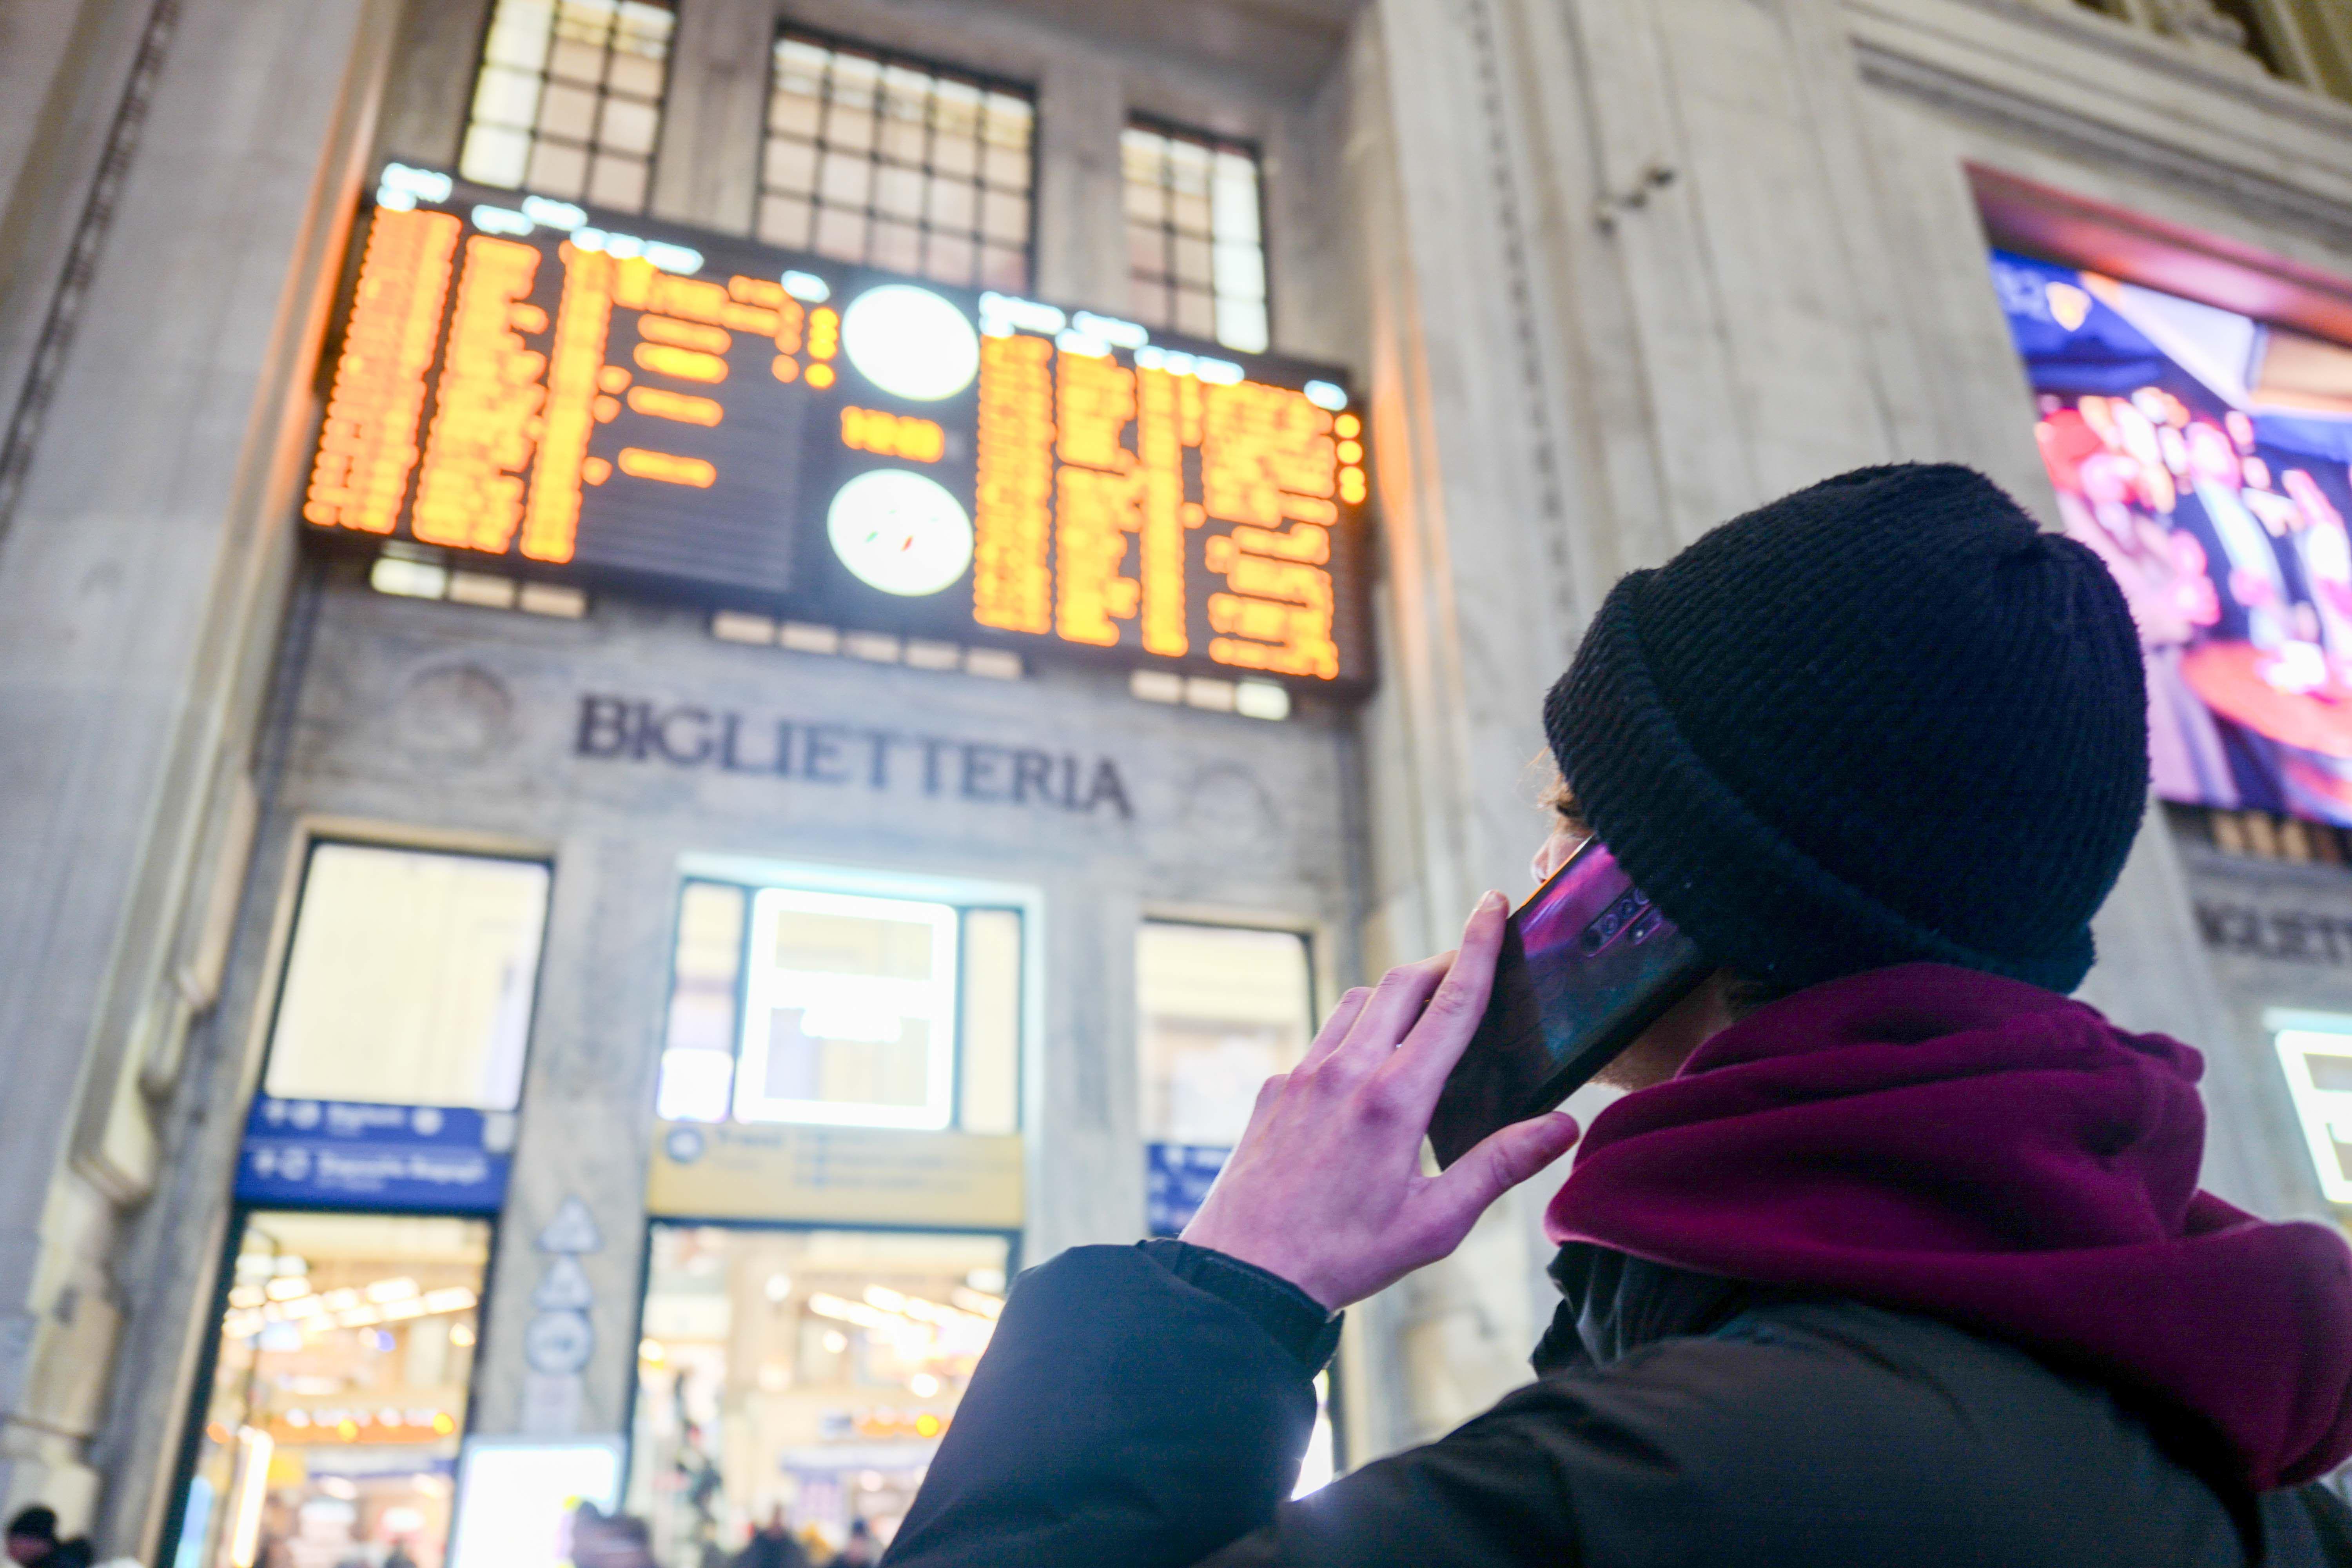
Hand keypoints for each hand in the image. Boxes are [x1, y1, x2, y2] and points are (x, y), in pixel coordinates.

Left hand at [1180, 892, 1584, 1310]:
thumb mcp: (1436, 1222)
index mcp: (1395, 1098)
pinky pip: (1322, 1039)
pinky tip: (1366, 1066)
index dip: (1478, 947)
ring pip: (1356, 1003)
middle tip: (1471, 961)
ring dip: (1394, 993)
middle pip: (1402, 985)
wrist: (1246, 1272)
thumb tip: (1562, 1125)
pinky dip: (1354, 1032)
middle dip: (1442, 962)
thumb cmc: (1345, 1255)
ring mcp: (1303, 1074)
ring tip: (1423, 1011)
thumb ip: (1500, 1165)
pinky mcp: (1274, 1088)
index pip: (1451, 1002)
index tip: (1493, 904)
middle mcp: (1346, 1071)